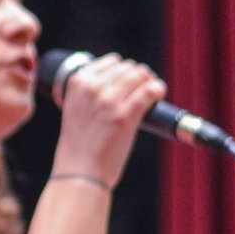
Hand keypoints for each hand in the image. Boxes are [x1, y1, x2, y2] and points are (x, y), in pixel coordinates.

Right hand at [49, 53, 166, 189]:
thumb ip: (90, 93)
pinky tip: (159, 93)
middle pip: (126, 68)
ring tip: (152, 91)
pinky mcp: (125, 115)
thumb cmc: (79, 144)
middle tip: (143, 87)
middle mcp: (92, 88)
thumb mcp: (75, 109)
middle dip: (138, 75)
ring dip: (149, 81)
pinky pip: (150, 91)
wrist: (80, 171)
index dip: (123, 69)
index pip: (109, 62)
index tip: (129, 79)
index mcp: (76, 83)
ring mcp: (109, 101)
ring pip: (139, 75)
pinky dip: (158, 89)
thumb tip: (121, 80)